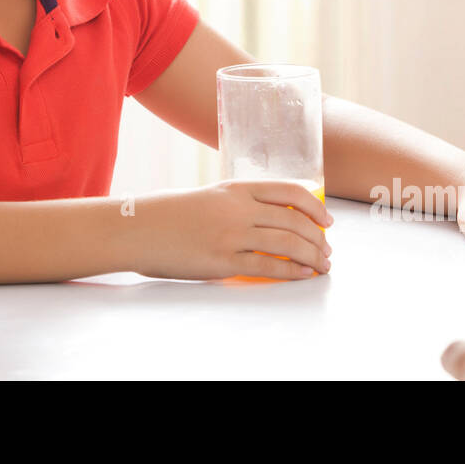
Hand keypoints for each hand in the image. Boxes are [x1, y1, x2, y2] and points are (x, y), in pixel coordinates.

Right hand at [132, 180, 332, 280]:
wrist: (137, 228)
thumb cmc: (168, 214)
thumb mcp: (208, 197)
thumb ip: (238, 205)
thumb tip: (270, 222)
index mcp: (236, 188)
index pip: (290, 191)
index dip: (315, 206)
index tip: (327, 220)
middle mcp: (239, 208)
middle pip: (295, 220)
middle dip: (318, 238)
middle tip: (327, 250)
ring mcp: (232, 235)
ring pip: (288, 244)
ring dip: (312, 256)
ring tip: (321, 265)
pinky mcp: (224, 261)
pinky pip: (269, 267)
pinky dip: (292, 272)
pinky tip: (302, 275)